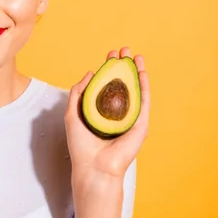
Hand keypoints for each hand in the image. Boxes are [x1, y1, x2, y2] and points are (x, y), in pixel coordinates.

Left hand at [64, 46, 149, 183]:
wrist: (94, 167)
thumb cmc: (81, 146)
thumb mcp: (73, 114)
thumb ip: (78, 93)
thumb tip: (90, 72)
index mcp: (102, 112)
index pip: (108, 86)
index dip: (109, 69)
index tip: (110, 55)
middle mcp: (118, 114)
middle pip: (123, 84)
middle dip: (123, 66)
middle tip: (123, 50)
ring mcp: (130, 118)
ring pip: (136, 90)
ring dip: (136, 71)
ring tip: (134, 55)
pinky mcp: (140, 124)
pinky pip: (144, 101)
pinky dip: (144, 85)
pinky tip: (142, 72)